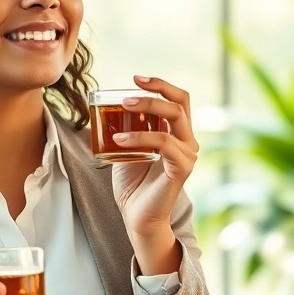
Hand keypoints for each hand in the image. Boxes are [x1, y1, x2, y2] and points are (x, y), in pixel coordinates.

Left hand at [110, 76, 198, 235]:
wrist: (137, 216)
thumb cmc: (133, 183)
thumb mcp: (126, 147)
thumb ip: (125, 128)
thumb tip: (105, 107)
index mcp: (178, 133)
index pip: (179, 99)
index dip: (161, 84)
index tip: (136, 78)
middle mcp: (188, 141)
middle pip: (180, 103)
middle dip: (154, 92)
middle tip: (126, 96)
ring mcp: (187, 154)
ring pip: (173, 118)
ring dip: (146, 108)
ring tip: (121, 109)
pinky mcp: (181, 168)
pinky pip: (163, 142)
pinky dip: (140, 137)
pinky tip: (119, 140)